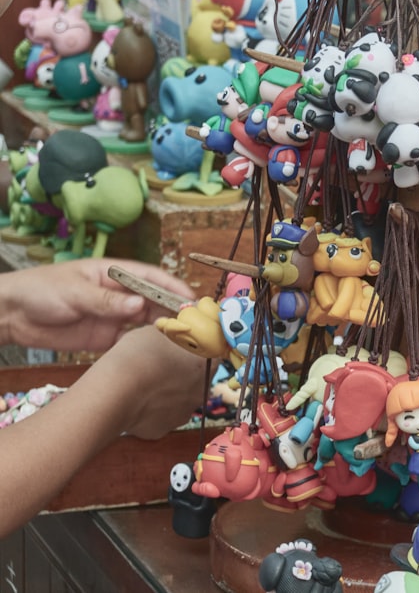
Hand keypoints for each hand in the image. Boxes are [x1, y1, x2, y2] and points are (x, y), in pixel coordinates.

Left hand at [0, 258, 194, 351]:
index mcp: (114, 274)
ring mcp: (113, 316)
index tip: (189, 300)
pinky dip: (146, 345)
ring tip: (183, 339)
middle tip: (194, 324)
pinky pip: (131, 340)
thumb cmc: (40, 290)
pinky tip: (160, 351)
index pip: (151, 278)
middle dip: (174, 309)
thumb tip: (138, 305)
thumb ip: (106, 300)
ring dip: (164, 328)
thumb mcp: (74, 292)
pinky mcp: (105, 337)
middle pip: (154, 300)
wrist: (11, 315)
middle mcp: (119, 294)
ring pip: (147, 321)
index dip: (172, 287)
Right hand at [91, 325, 206, 439]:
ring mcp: (183, 413)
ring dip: (167, 393)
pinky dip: (151, 411)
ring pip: (179, 401)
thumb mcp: (157, 332)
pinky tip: (136, 401)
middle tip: (159, 366)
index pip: (211, 357)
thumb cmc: (138, 356)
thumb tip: (174, 332)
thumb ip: (173, 335)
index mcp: (206, 366)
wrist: (115, 391)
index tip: (182, 350)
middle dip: (182, 374)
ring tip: (144, 384)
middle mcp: (200, 393)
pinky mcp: (163, 430)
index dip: (196, 352)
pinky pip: (160, 417)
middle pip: (196, 381)